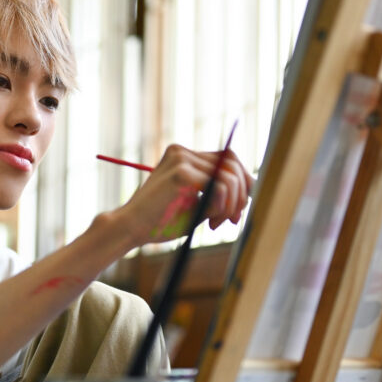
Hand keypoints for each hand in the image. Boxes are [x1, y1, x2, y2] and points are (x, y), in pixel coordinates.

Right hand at [119, 144, 253, 244]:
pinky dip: (223, 206)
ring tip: (217, 223)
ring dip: (232, 204)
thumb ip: (217, 194)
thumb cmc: (160, 221)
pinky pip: (220, 187)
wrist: (130, 229)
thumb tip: (250, 189)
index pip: (227, 159)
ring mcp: (181, 159)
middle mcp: (183, 152)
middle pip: (233, 163)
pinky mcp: (181, 173)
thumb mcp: (195, 205)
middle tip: (234, 220)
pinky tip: (211, 221)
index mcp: (184, 156)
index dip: (241, 183)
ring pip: (230, 177)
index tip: (236, 211)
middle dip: (242, 194)